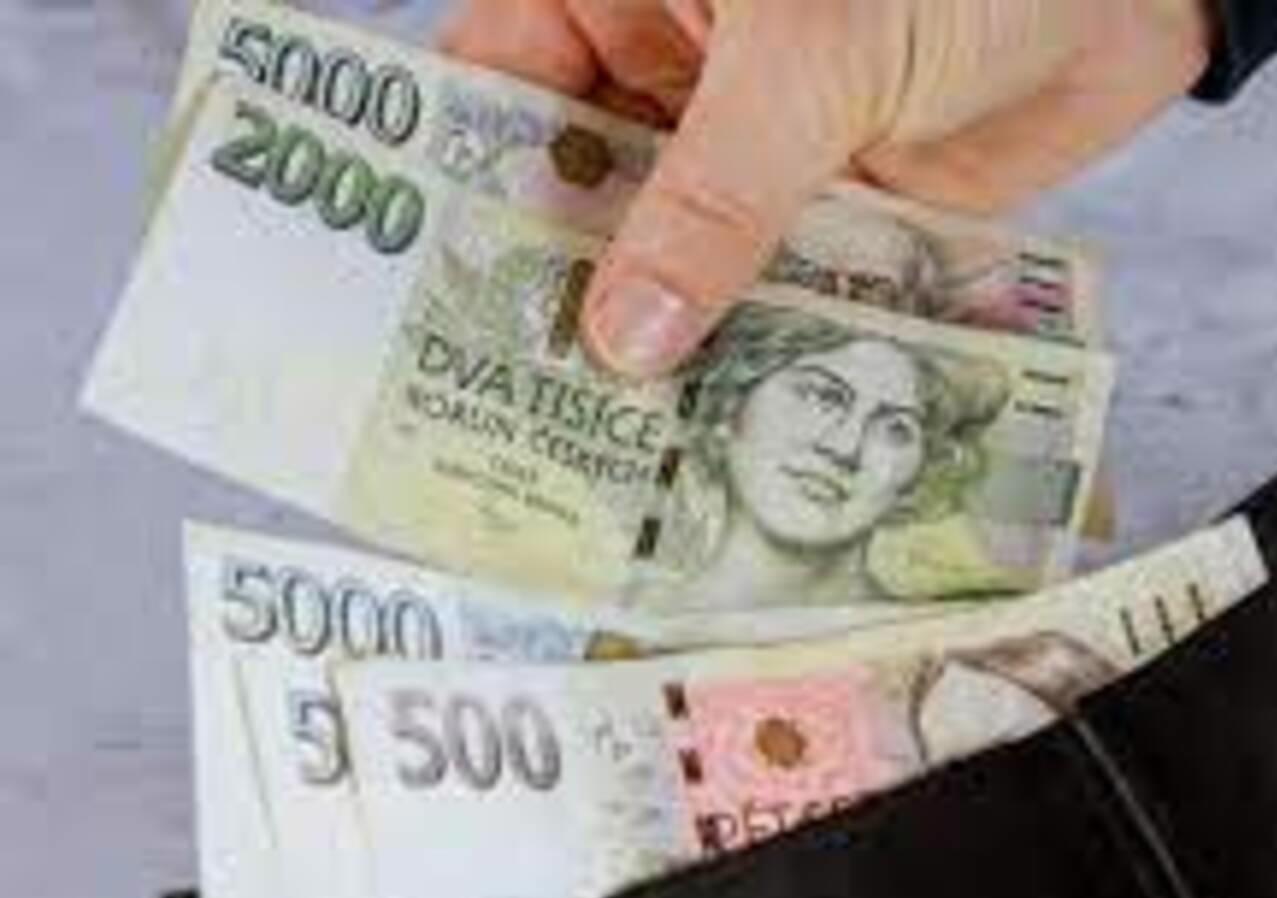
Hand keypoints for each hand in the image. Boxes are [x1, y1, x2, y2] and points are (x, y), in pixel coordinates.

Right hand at [440, 0, 1213, 375]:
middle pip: (581, 186)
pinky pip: (770, 283)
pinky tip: (717, 420)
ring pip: (675, 249)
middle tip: (515, 406)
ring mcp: (756, 144)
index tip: (424, 301)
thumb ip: (712, 200)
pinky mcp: (835, 208)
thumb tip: (621, 336)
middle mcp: (676, 64)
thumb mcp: (811, 61)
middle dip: (558, 286)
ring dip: (656, 334)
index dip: (456, 186)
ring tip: (608, 441)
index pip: (500, 82)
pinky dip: (750, 343)